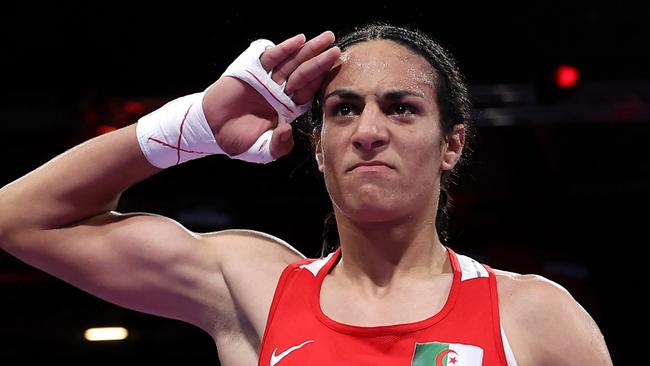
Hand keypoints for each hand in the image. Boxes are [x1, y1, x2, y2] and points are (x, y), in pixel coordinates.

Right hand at [203, 31, 340, 158]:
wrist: (212, 129)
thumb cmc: (238, 140)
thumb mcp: (262, 150)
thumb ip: (278, 146)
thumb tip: (287, 130)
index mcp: (288, 109)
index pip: (309, 93)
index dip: (321, 82)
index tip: (337, 72)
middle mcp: (281, 92)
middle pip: (305, 74)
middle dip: (321, 61)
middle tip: (336, 49)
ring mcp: (268, 79)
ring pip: (292, 63)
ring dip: (309, 50)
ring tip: (326, 39)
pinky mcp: (252, 70)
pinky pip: (272, 57)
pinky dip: (284, 49)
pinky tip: (299, 41)